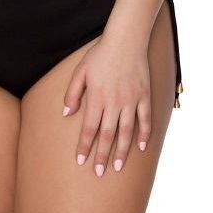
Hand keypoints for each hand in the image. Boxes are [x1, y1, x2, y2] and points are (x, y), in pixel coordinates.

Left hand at [62, 35, 151, 175]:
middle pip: (107, 134)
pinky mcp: (144, 96)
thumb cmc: (100, 54)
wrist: (125, 39)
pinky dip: (144, 134)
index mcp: (96, 97)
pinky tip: (141, 147)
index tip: (81, 161)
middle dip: (101, 155)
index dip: (84, 146)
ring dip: (122, 151)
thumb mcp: (80, 71)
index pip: (88, 128)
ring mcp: (131, 100)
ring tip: (118, 167)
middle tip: (98, 172)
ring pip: (126, 131)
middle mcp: (113, 102)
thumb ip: (72, 93)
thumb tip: (66, 114)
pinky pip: (145, 119)